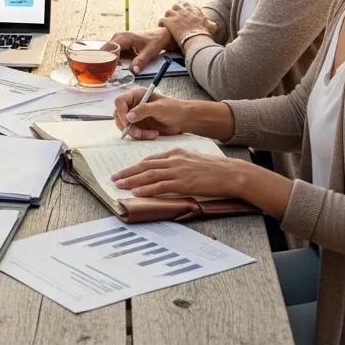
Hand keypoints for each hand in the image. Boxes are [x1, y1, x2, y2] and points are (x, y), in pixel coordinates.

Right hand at [107, 27, 174, 74]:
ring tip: (109, 72)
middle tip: (106, 73)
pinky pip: (113, 52)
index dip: (108, 60)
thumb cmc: (155, 41)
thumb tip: (133, 71)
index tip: (109, 71)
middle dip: (105, 61)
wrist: (160, 34)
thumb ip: (140, 61)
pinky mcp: (121, 43)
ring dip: (108, 61)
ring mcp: (119, 39)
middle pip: (106, 50)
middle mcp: (119, 37)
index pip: (110, 49)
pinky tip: (116, 67)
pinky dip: (113, 59)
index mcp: (125, 37)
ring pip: (108, 51)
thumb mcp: (149, 52)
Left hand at [111, 149, 239, 197]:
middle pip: (145, 166)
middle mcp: (174, 159)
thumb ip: (177, 162)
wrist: (229, 173)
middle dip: (128, 172)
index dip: (136, 165)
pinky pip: (161, 186)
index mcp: (175, 152)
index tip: (125, 170)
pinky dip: (147, 189)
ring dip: (132, 180)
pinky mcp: (183, 182)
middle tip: (115, 177)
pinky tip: (137, 192)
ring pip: (149, 175)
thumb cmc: (214, 168)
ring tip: (120, 185)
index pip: (150, 159)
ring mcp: (178, 170)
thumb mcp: (192, 159)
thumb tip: (165, 170)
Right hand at [113, 87, 190, 139]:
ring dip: (135, 133)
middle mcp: (133, 105)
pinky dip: (140, 136)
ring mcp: (135, 116)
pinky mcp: (139, 126)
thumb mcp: (159, 108)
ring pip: (124, 126)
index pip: (120, 101)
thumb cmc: (174, 109)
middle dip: (128, 126)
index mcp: (136, 95)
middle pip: (119, 115)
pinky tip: (153, 134)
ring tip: (150, 134)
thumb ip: (143, 110)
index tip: (128, 122)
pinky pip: (132, 133)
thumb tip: (128, 117)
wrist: (183, 120)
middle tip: (138, 133)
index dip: (121, 112)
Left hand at [160, 2, 209, 44]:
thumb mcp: (211, 27)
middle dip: (175, 12)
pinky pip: (161, 20)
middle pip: (176, 6)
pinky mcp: (168, 21)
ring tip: (167, 25)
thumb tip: (216, 25)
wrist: (196, 39)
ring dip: (167, 18)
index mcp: (193, 9)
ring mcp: (175, 14)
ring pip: (168, 12)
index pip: (187, 5)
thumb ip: (212, 24)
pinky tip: (162, 28)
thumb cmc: (205, 35)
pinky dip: (161, 24)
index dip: (184, 10)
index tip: (183, 15)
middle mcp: (184, 10)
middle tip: (174, 20)